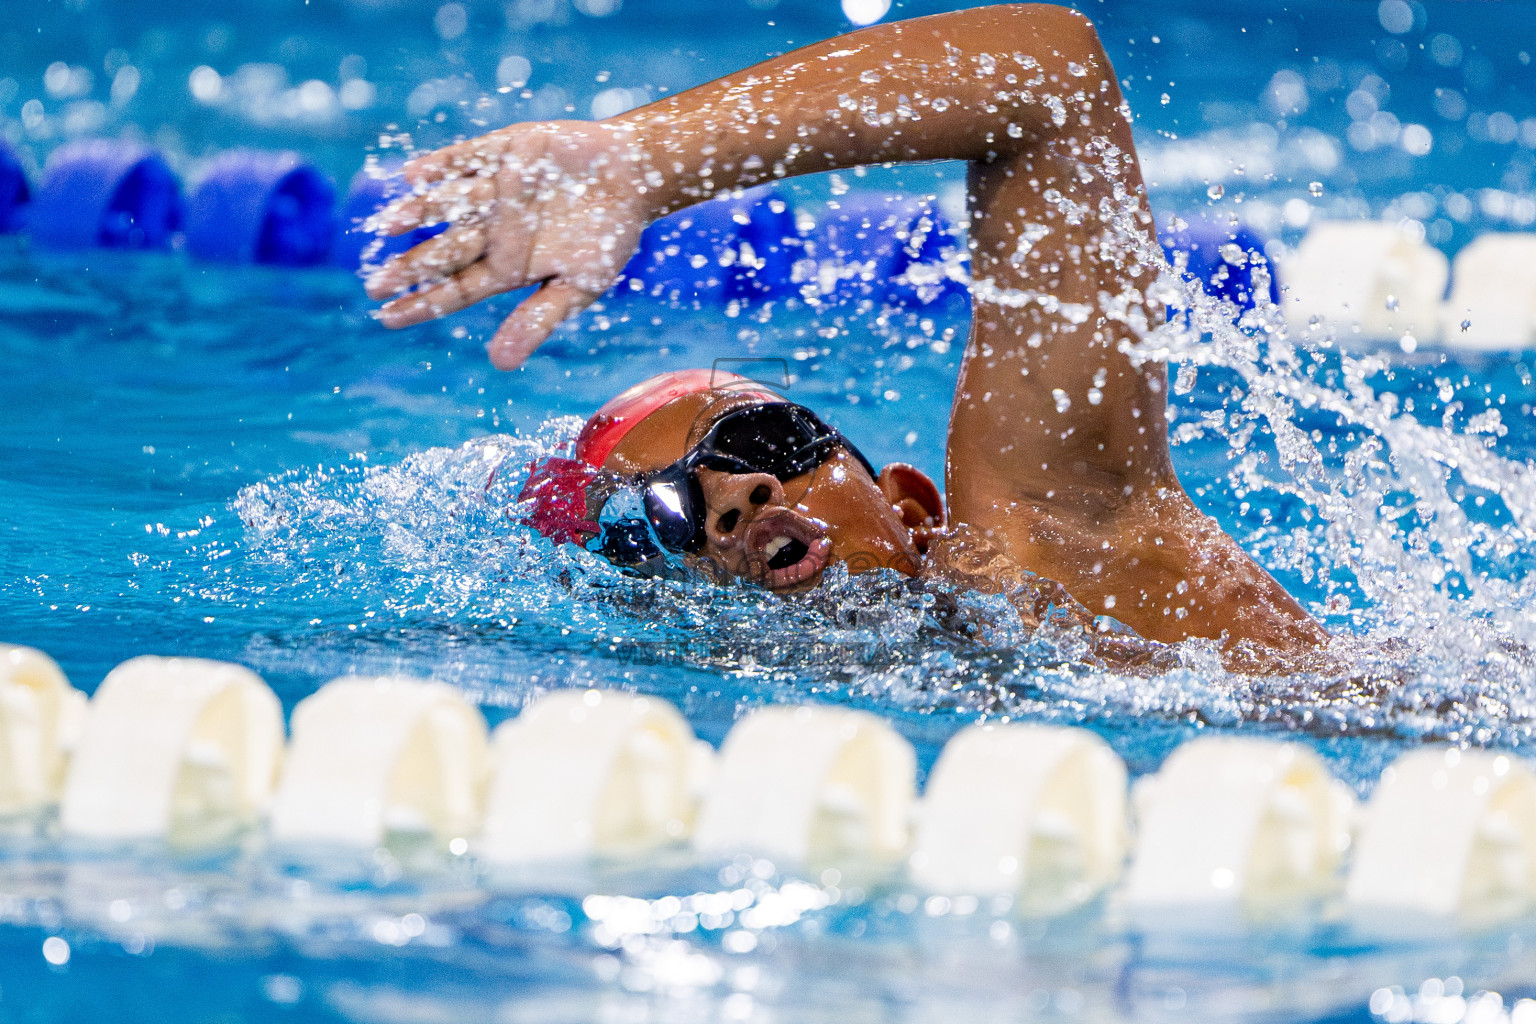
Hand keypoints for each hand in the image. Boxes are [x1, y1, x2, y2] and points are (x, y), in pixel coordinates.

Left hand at [365, 120, 652, 369]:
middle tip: (373, 283)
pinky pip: (467, 158)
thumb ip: (538, 320)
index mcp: (507, 267)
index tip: (385, 317)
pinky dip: (443, 165)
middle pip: (444, 252)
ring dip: (419, 213)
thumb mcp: (580, 286)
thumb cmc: (609, 237)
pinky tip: (414, 175)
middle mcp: (492, 231)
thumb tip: (499, 365)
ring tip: (388, 225)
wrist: (634, 177)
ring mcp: (495, 191)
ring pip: (449, 205)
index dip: (422, 304)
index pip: (456, 290)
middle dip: (410, 267)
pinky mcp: (505, 152)